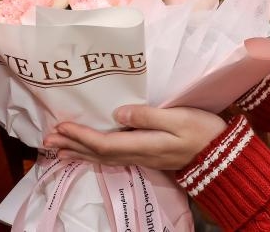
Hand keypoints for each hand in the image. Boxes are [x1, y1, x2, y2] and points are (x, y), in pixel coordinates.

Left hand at [43, 105, 226, 170]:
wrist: (223, 154)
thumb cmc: (202, 131)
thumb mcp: (177, 118)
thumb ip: (148, 115)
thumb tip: (118, 113)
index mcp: (143, 144)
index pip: (103, 143)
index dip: (80, 135)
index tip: (61, 125)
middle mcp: (137, 154)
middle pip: (97, 153)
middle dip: (72, 145)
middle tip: (47, 139)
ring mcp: (142, 158)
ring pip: (102, 158)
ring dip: (79, 152)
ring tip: (57, 149)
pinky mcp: (146, 155)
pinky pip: (112, 157)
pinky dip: (94, 154)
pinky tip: (86, 153)